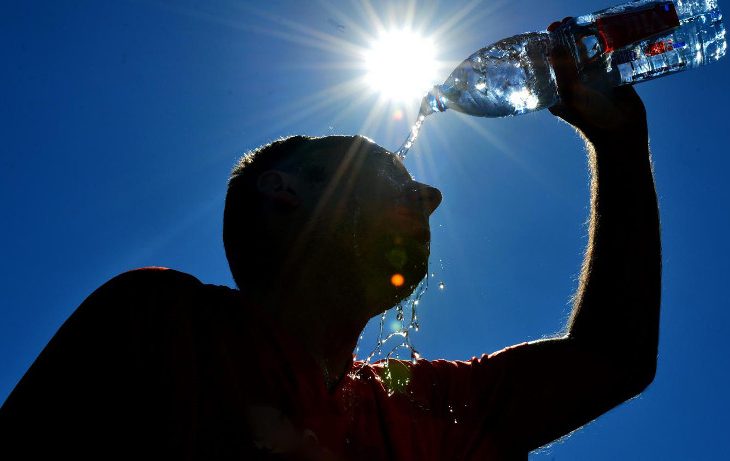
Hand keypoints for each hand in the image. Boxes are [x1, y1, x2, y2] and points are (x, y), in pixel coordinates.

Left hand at [547, 18, 647, 142]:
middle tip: (567, 21)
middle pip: (569, 54)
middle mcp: (575, 82)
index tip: (550, 30)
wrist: (620, 131)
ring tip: (585, 22)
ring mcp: (594, 79)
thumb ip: (562, 70)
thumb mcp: (570, 93)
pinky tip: (606, 30)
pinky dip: (607, 44)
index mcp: (559, 89)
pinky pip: (608, 56)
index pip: (551, 63)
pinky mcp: (612, 76)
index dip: (550, 46)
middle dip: (567, 37)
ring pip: (589, 53)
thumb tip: (553, 45)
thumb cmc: (589, 117)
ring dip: (587, 38)